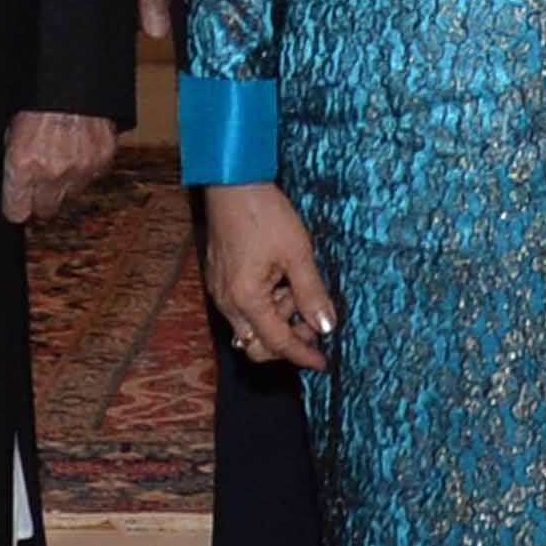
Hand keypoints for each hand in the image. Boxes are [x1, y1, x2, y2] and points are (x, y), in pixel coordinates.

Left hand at [3, 108, 116, 224]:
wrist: (72, 77)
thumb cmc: (36, 97)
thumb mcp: (11, 129)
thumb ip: (13, 161)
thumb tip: (12, 183)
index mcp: (23, 164)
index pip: (17, 212)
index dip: (17, 205)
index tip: (18, 201)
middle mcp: (51, 172)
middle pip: (46, 209)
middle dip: (41, 198)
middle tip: (40, 180)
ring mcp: (80, 168)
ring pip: (70, 193)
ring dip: (65, 181)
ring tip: (61, 155)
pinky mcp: (101, 159)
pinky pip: (91, 176)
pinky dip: (85, 167)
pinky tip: (78, 146)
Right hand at [201, 180, 335, 364]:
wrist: (233, 183)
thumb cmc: (264, 214)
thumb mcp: (297, 253)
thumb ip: (312, 293)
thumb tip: (325, 327)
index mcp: (246, 299)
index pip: (277, 343)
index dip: (303, 355)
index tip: (323, 362)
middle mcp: (227, 302)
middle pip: (257, 344)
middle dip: (287, 339)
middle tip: (312, 319)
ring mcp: (220, 291)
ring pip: (251, 326)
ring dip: (277, 318)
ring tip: (295, 285)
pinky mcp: (219, 279)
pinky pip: (243, 307)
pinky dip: (265, 304)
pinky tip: (281, 280)